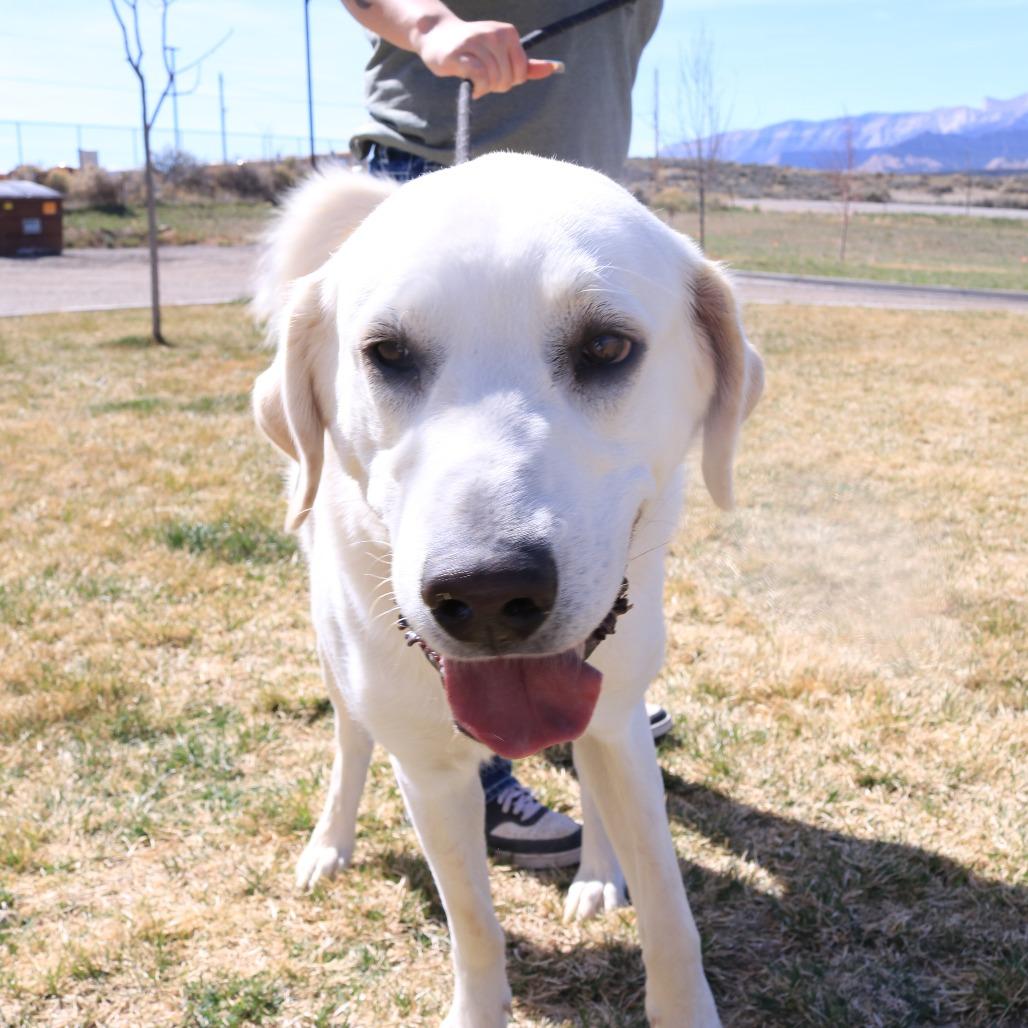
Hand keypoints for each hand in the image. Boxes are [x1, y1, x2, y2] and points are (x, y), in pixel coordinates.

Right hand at [415, 16, 561, 97]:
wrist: (436, 36)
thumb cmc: (472, 49)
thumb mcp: (502, 53)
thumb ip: (527, 65)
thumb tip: (555, 68)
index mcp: (509, 33)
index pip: (521, 73)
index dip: (509, 81)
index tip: (494, 74)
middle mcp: (495, 34)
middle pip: (508, 79)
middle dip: (496, 85)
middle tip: (481, 77)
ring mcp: (478, 42)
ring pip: (494, 80)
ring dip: (484, 88)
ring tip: (473, 79)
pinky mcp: (462, 54)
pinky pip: (481, 80)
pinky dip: (478, 89)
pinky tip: (471, 85)